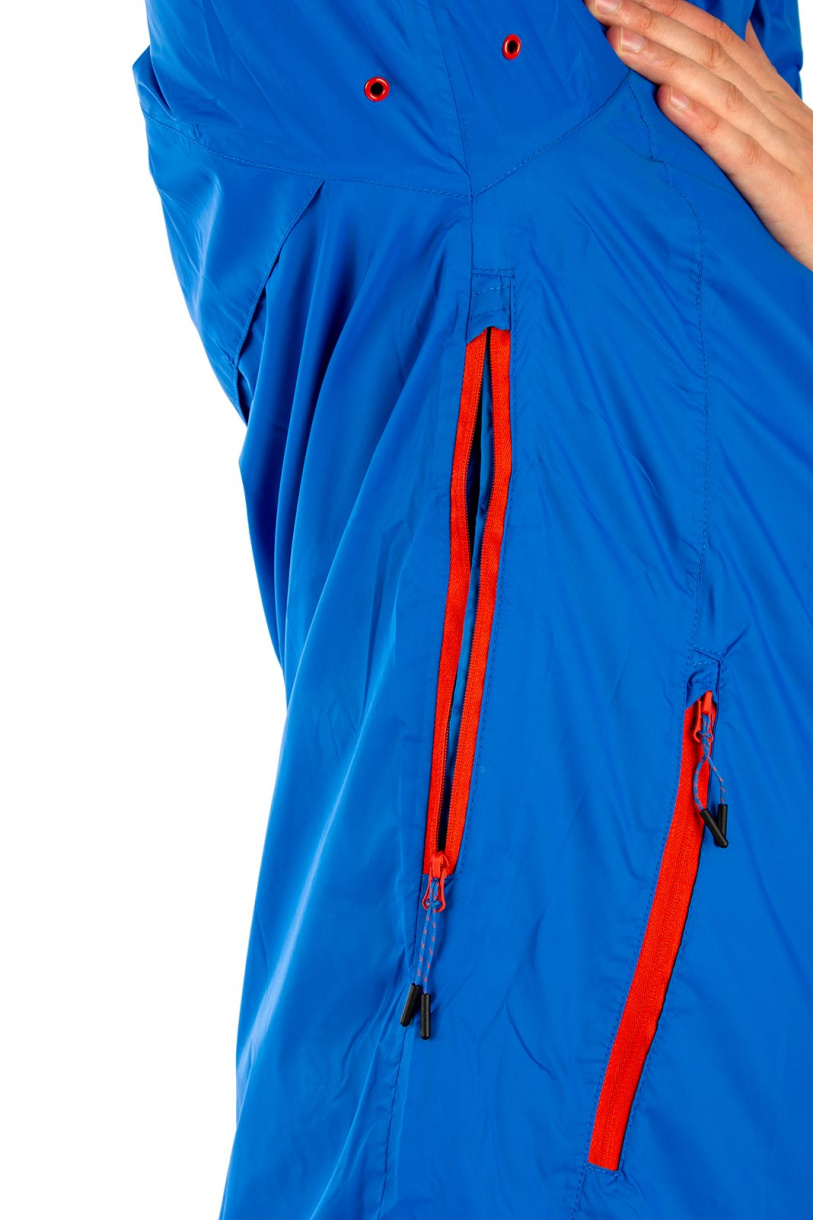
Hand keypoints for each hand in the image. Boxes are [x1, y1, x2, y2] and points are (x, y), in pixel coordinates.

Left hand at [584, 0, 812, 271]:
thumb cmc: (812, 197)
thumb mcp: (778, 143)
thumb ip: (748, 103)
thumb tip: (724, 55)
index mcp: (769, 100)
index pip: (714, 40)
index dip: (667, 12)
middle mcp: (772, 112)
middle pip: (708, 53)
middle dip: (651, 22)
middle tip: (599, 1)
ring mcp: (779, 147)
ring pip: (717, 92)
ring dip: (664, 62)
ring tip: (618, 40)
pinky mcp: (780, 188)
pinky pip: (738, 150)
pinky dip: (701, 123)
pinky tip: (666, 102)